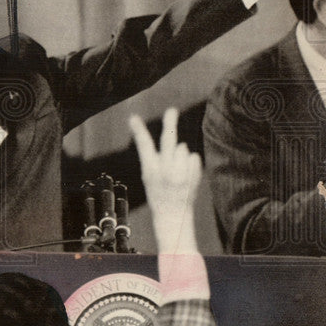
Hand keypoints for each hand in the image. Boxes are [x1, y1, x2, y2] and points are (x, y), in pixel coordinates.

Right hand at [129, 108, 200, 253]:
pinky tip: (185, 175)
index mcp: (149, 169)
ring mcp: (180, 173)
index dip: (138, 130)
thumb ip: (157, 159)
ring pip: (182, 148)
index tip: (133, 117)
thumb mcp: (149, 177)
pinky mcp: (193, 174)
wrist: (172, 215)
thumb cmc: (158, 194)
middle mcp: (164, 170)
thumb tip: (178, 142)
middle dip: (169, 124)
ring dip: (180, 154)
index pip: (143, 145)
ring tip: (177, 171)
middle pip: (168, 141)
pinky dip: (190, 162)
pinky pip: (193, 157)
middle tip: (171, 110)